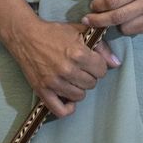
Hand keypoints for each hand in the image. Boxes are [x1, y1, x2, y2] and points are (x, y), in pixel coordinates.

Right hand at [3, 18, 118, 117]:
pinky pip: (60, 110)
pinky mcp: (42, 90)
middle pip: (91, 84)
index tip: (91, 62)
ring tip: (73, 79)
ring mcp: (54, 82)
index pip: (101, 70)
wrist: (25, 36)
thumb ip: (101, 47)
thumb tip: (116, 63)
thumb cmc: (53, 32)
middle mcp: (67, 69)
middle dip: (89, 76)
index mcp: (78, 54)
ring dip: (79, 88)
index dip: (98, 65)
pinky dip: (68, 108)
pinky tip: (69, 99)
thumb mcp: (79, 32)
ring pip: (79, 96)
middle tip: (80, 69)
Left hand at [84, 0, 142, 35]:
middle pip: (117, 17)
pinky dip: (127, 25)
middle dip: (99, 20)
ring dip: (114, 22)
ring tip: (110, 14)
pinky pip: (136, 31)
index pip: (114, 1)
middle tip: (87, 19)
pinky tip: (125, 16)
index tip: (91, 5)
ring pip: (125, 27)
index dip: (98, 5)